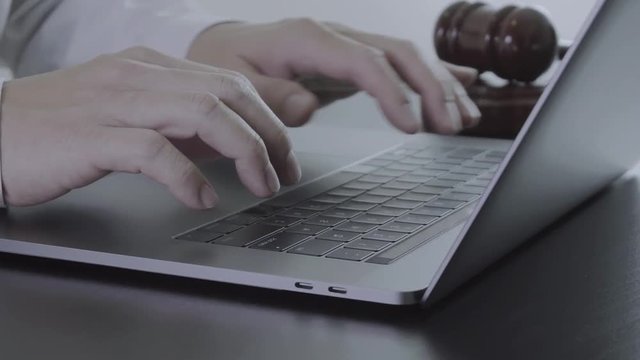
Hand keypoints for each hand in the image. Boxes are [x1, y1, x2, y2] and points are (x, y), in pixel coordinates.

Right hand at [1, 47, 300, 207]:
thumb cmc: (59, 128)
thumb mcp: (130, 115)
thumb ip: (178, 124)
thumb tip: (228, 144)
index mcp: (150, 66)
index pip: (229, 81)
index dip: (267, 118)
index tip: (284, 153)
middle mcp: (138, 75)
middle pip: (227, 93)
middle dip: (268, 135)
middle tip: (284, 173)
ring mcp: (115, 102)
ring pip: (203, 113)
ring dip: (244, 152)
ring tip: (260, 185)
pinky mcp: (92, 135)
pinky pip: (154, 150)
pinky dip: (188, 176)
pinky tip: (203, 197)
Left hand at [187, 19, 479, 133]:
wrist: (226, 48)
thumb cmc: (227, 65)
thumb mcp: (234, 82)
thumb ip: (269, 96)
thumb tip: (308, 107)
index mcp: (308, 38)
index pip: (365, 61)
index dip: (393, 93)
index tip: (412, 127)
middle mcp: (335, 36)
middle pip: (398, 53)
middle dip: (432, 88)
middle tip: (452, 126)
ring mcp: (348, 45)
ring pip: (407, 57)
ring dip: (440, 86)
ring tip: (464, 119)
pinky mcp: (353, 60)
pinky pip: (399, 66)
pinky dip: (430, 80)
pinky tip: (457, 93)